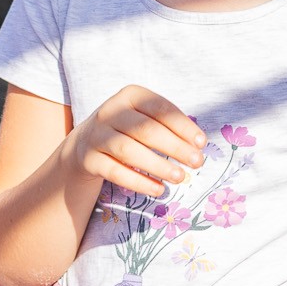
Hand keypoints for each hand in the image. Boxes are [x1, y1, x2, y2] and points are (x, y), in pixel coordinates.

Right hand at [66, 85, 205, 197]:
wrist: (84, 145)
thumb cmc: (127, 130)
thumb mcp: (144, 119)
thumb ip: (168, 127)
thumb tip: (197, 146)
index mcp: (130, 95)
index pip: (160, 108)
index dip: (182, 125)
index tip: (201, 143)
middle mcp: (110, 111)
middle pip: (146, 130)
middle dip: (175, 147)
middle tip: (197, 162)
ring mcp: (96, 135)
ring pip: (129, 151)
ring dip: (158, 165)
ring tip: (180, 178)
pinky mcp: (88, 159)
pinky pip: (115, 172)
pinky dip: (139, 182)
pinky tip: (158, 189)